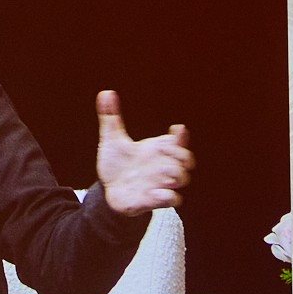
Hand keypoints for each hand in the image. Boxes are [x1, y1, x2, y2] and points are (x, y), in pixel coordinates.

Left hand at [95, 91, 192, 216]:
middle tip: (164, 153)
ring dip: (176, 175)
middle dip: (181, 157)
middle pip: (186, 160)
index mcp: (156, 150)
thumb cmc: (116, 164)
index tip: (176, 130)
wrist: (108, 190)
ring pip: (182, 180)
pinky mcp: (153, 200)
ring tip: (162, 175)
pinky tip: (154, 192)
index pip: (178, 142)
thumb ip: (111, 118)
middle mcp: (162, 166)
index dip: (181, 137)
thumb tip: (105, 93)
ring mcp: (160, 183)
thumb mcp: (112, 140)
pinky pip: (172, 199)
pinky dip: (167, 196)